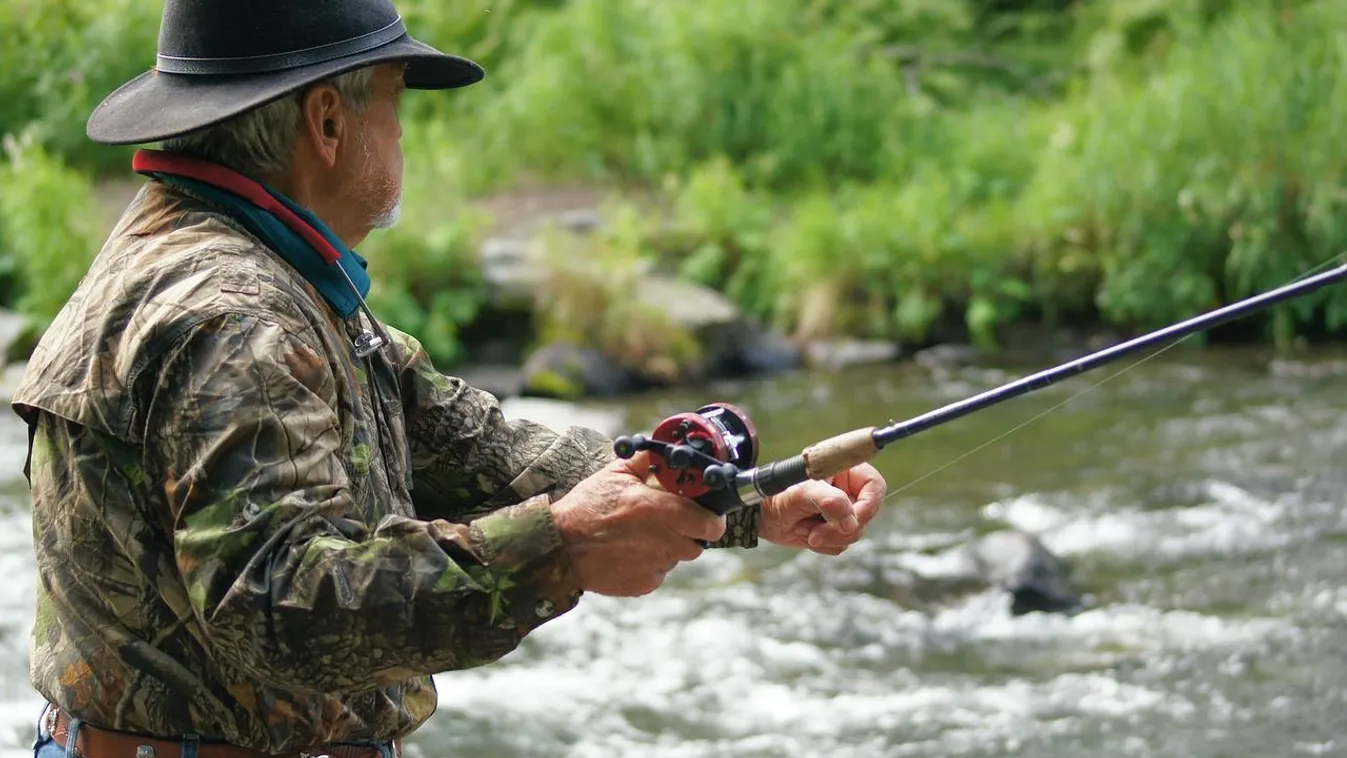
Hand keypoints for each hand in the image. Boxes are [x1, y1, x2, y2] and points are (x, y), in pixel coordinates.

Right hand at [550, 450, 726, 596]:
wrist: (560, 547)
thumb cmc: (587, 507)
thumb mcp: (615, 474)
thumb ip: (646, 462)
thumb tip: (664, 450)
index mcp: (661, 511)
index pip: (710, 524)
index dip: (712, 519)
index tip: (706, 514)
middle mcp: (664, 542)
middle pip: (697, 543)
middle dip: (689, 533)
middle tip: (668, 522)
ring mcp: (655, 566)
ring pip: (676, 558)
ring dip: (668, 547)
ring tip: (641, 536)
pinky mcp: (644, 585)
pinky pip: (658, 573)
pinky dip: (650, 563)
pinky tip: (628, 552)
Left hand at [760, 463, 885, 554]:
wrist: (761, 516)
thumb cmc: (778, 495)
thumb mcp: (801, 493)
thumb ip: (828, 501)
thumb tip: (851, 521)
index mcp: (843, 471)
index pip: (874, 485)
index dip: (870, 504)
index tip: (854, 518)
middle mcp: (846, 491)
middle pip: (866, 515)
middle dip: (840, 528)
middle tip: (816, 533)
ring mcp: (842, 512)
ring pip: (855, 533)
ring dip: (829, 537)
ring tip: (804, 528)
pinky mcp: (835, 530)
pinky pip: (842, 545)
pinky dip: (824, 545)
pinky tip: (806, 534)